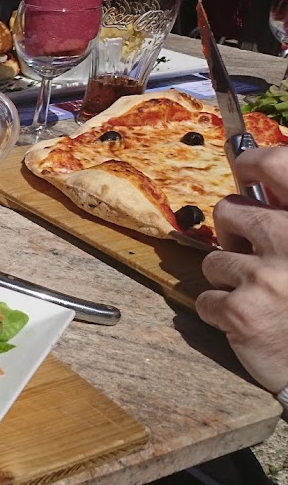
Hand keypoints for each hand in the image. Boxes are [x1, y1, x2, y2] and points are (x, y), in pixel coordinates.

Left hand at [195, 147, 287, 394]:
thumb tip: (258, 182)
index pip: (278, 164)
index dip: (254, 162)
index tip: (246, 167)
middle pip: (228, 210)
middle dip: (234, 233)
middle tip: (257, 255)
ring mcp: (266, 275)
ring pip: (214, 258)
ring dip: (230, 277)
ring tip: (264, 296)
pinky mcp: (241, 311)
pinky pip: (206, 298)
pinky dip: (221, 312)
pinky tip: (252, 322)